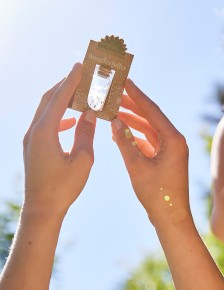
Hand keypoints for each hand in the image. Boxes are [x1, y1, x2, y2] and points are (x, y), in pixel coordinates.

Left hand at [23, 63, 95, 215]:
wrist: (43, 209)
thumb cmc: (63, 187)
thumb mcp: (82, 159)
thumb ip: (86, 133)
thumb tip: (89, 113)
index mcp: (44, 133)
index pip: (58, 99)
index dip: (70, 81)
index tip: (79, 66)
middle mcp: (34, 132)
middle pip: (48, 100)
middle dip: (64, 85)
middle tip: (80, 75)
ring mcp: (31, 139)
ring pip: (46, 111)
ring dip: (62, 100)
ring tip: (78, 95)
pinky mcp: (34, 147)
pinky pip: (46, 124)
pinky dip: (59, 117)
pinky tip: (72, 120)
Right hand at [111, 79, 189, 225]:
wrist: (170, 217)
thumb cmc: (157, 194)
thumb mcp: (137, 166)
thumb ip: (125, 142)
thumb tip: (115, 122)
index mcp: (173, 139)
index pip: (152, 110)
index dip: (137, 95)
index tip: (126, 82)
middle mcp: (174, 141)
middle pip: (151, 117)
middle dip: (132, 106)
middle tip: (116, 96)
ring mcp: (170, 149)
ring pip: (148, 129)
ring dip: (132, 122)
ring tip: (114, 113)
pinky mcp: (165, 158)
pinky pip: (148, 141)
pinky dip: (135, 137)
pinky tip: (120, 134)